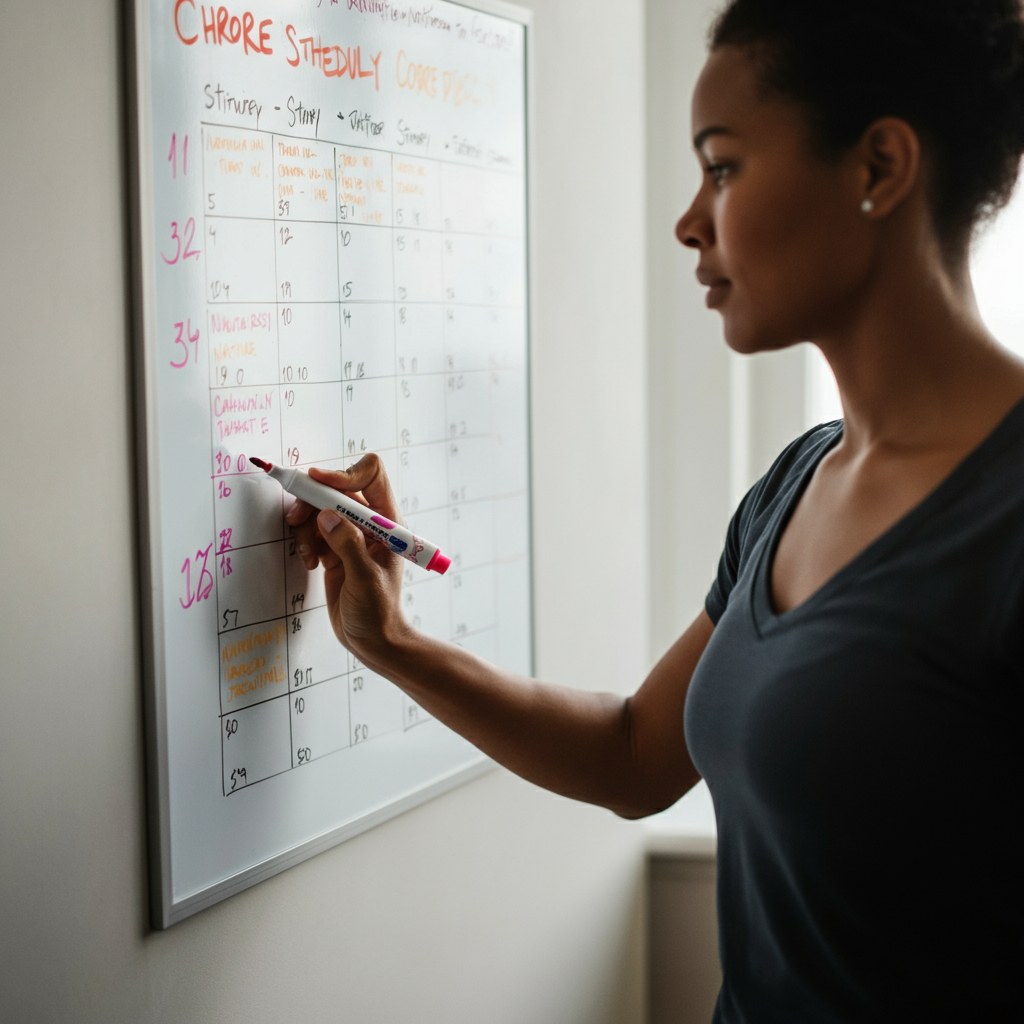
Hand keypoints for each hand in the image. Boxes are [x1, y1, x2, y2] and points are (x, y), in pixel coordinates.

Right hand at [284, 455, 408, 664]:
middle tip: (296, 519)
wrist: (372, 639)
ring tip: (309, 555)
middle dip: (313, 500)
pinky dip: (305, 541)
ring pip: (320, 508)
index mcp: (387, 523)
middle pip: (337, 489)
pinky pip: (313, 529)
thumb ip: (348, 546)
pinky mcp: (334, 548)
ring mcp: (350, 534)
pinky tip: (311, 562)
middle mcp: (369, 523)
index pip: (372, 476)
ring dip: (306, 526)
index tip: (318, 484)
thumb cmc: (378, 613)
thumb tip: (328, 516)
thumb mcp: (365, 579)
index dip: (344, 474)